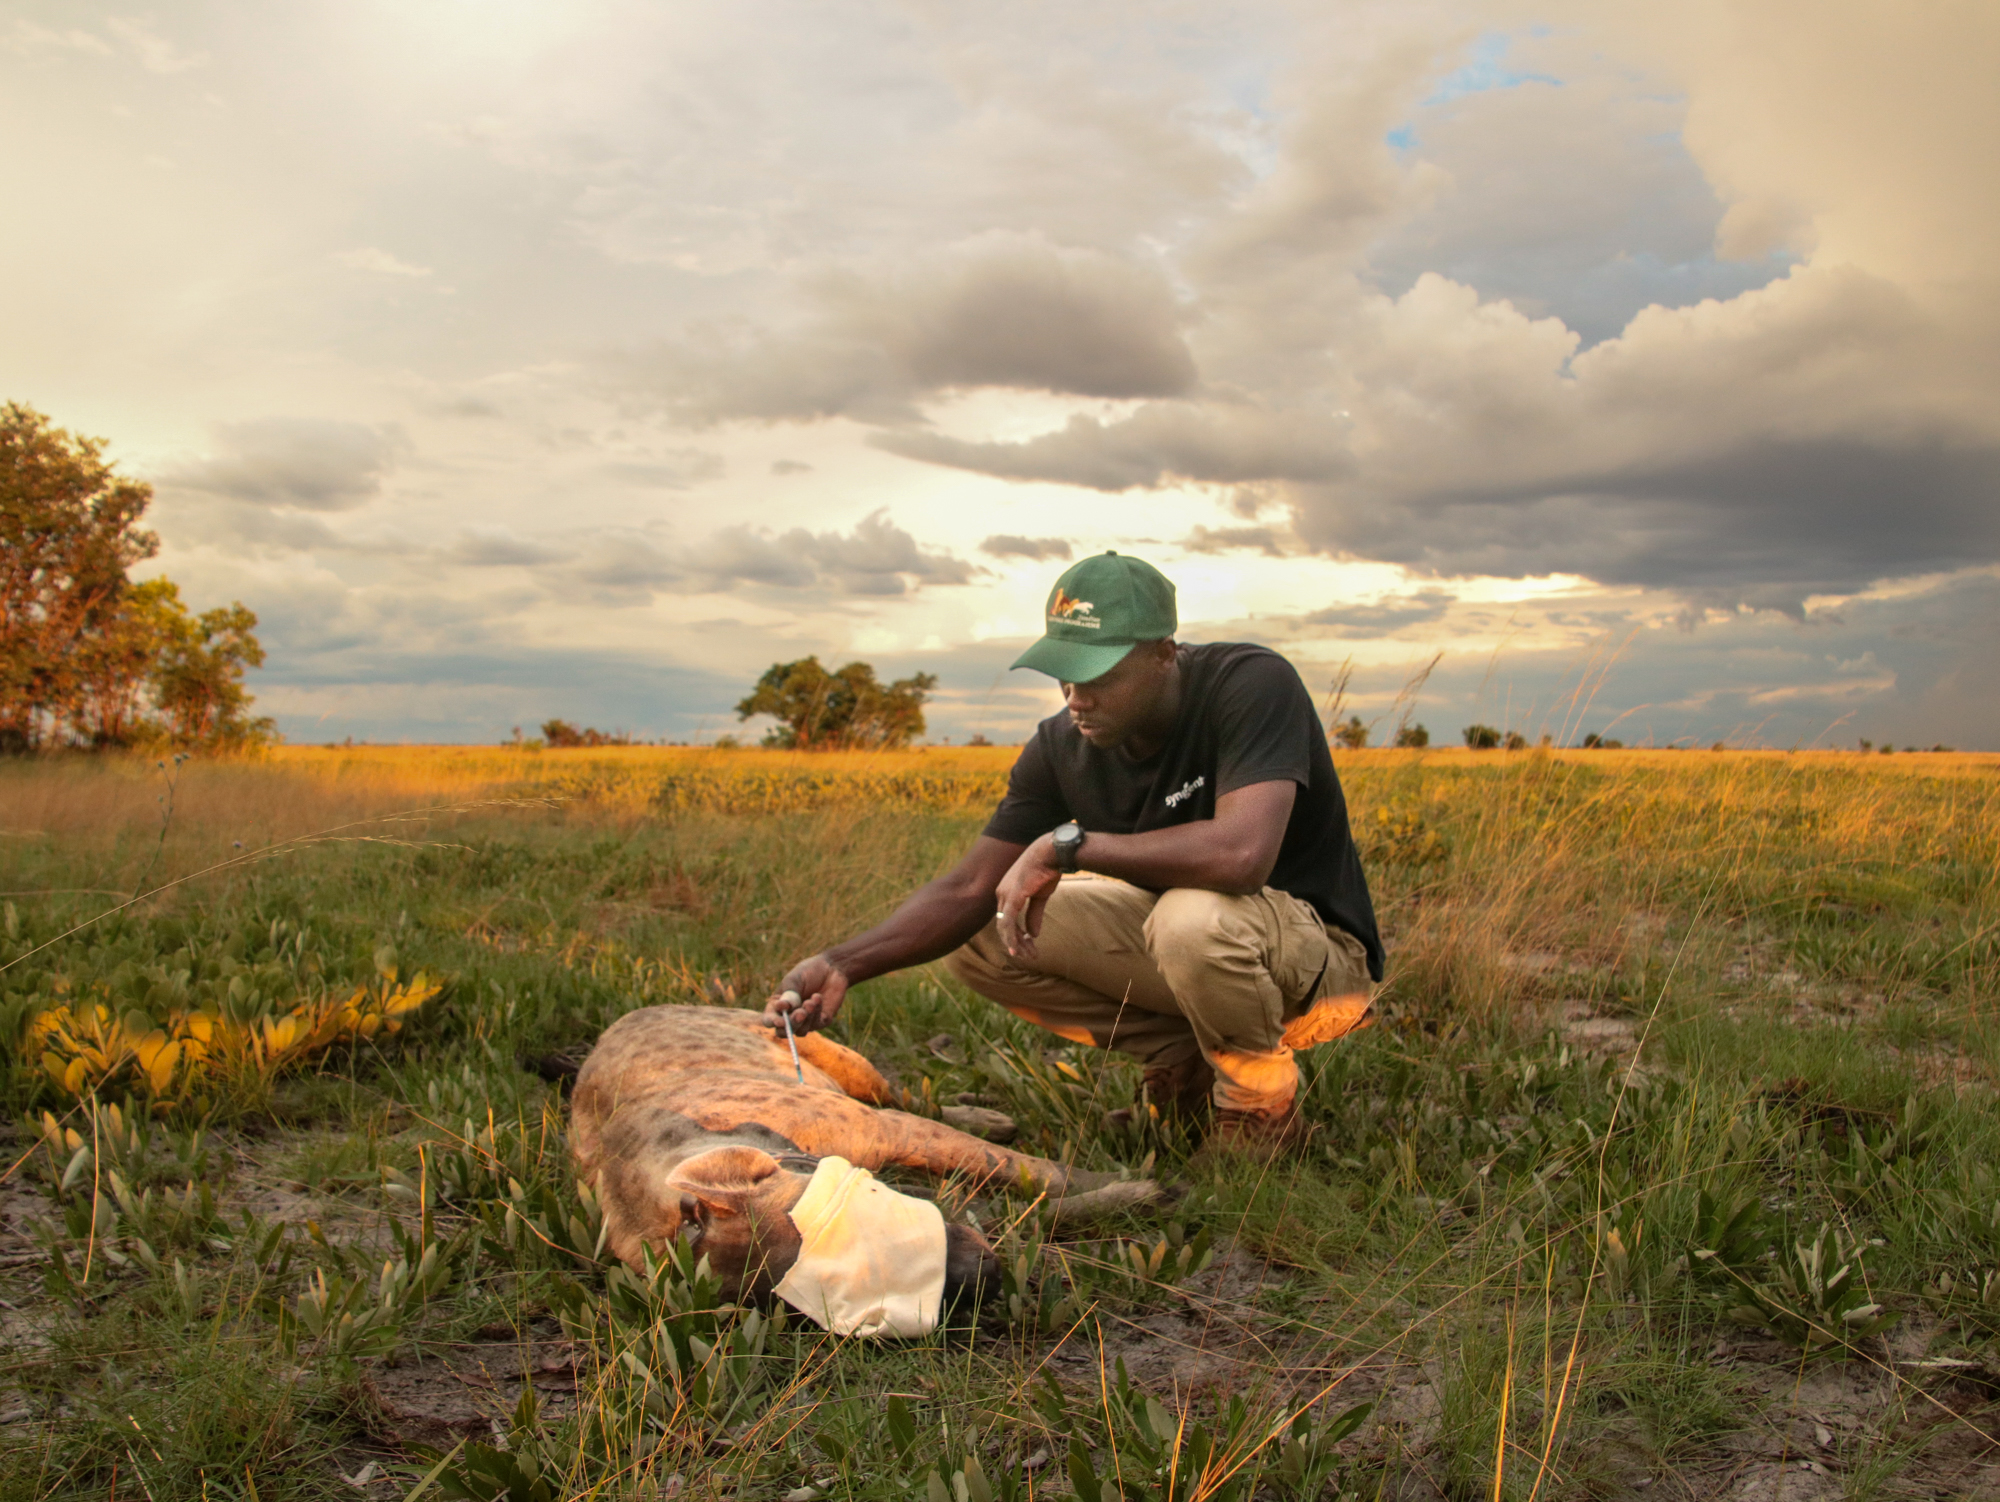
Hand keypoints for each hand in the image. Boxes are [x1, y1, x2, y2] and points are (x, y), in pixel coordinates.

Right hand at [764, 953, 849, 1033]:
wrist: (832, 967)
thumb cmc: (809, 971)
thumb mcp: (795, 979)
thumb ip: (789, 993)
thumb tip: (783, 1008)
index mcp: (778, 1004)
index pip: (769, 1019)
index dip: (772, 1022)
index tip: (780, 1020)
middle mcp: (790, 1015)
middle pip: (783, 1031)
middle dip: (792, 1023)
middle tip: (801, 1012)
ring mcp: (805, 1020)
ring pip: (800, 1031)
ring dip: (806, 1017)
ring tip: (812, 1000)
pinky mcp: (820, 1021)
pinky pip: (816, 1025)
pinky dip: (817, 1012)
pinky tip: (818, 997)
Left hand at [993, 836, 1061, 959]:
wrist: (1051, 853)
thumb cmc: (1047, 870)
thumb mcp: (1040, 896)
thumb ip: (1034, 914)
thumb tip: (1033, 934)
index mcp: (1006, 891)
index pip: (1006, 919)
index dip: (1016, 935)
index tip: (1028, 946)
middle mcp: (1001, 893)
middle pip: (1004, 925)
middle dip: (1016, 942)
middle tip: (1028, 955)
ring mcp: (1005, 895)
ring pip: (1005, 927)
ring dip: (1016, 943)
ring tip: (1028, 955)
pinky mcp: (1012, 897)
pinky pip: (1008, 922)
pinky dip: (1011, 938)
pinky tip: (1016, 949)